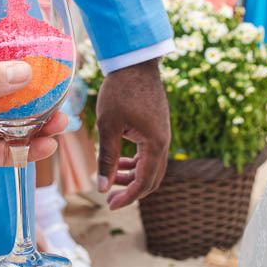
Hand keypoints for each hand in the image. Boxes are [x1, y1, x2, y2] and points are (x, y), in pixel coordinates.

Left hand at [0, 45, 66, 192]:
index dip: (22, 57)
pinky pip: (3, 150)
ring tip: (61, 122)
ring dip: (37, 122)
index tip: (50, 56)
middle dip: (37, 94)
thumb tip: (25, 72)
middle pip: (10, 92)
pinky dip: (25, 150)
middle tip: (62, 94)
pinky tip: (44, 146)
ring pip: (11, 122)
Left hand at [95, 59, 169, 209]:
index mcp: (155, 144)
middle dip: (131, 190)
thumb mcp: (108, 125)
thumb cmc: (120, 91)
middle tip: (110, 197)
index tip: (110, 205)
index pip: (144, 182)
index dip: (127, 197)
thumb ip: (107, 158)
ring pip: (151, 165)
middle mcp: (163, 141)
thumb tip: (103, 188)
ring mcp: (162, 132)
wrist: (135, 61)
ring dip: (133, 175)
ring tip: (112, 177)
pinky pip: (150, 152)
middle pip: (152, 178)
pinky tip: (120, 160)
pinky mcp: (158, 125)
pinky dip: (137, 161)